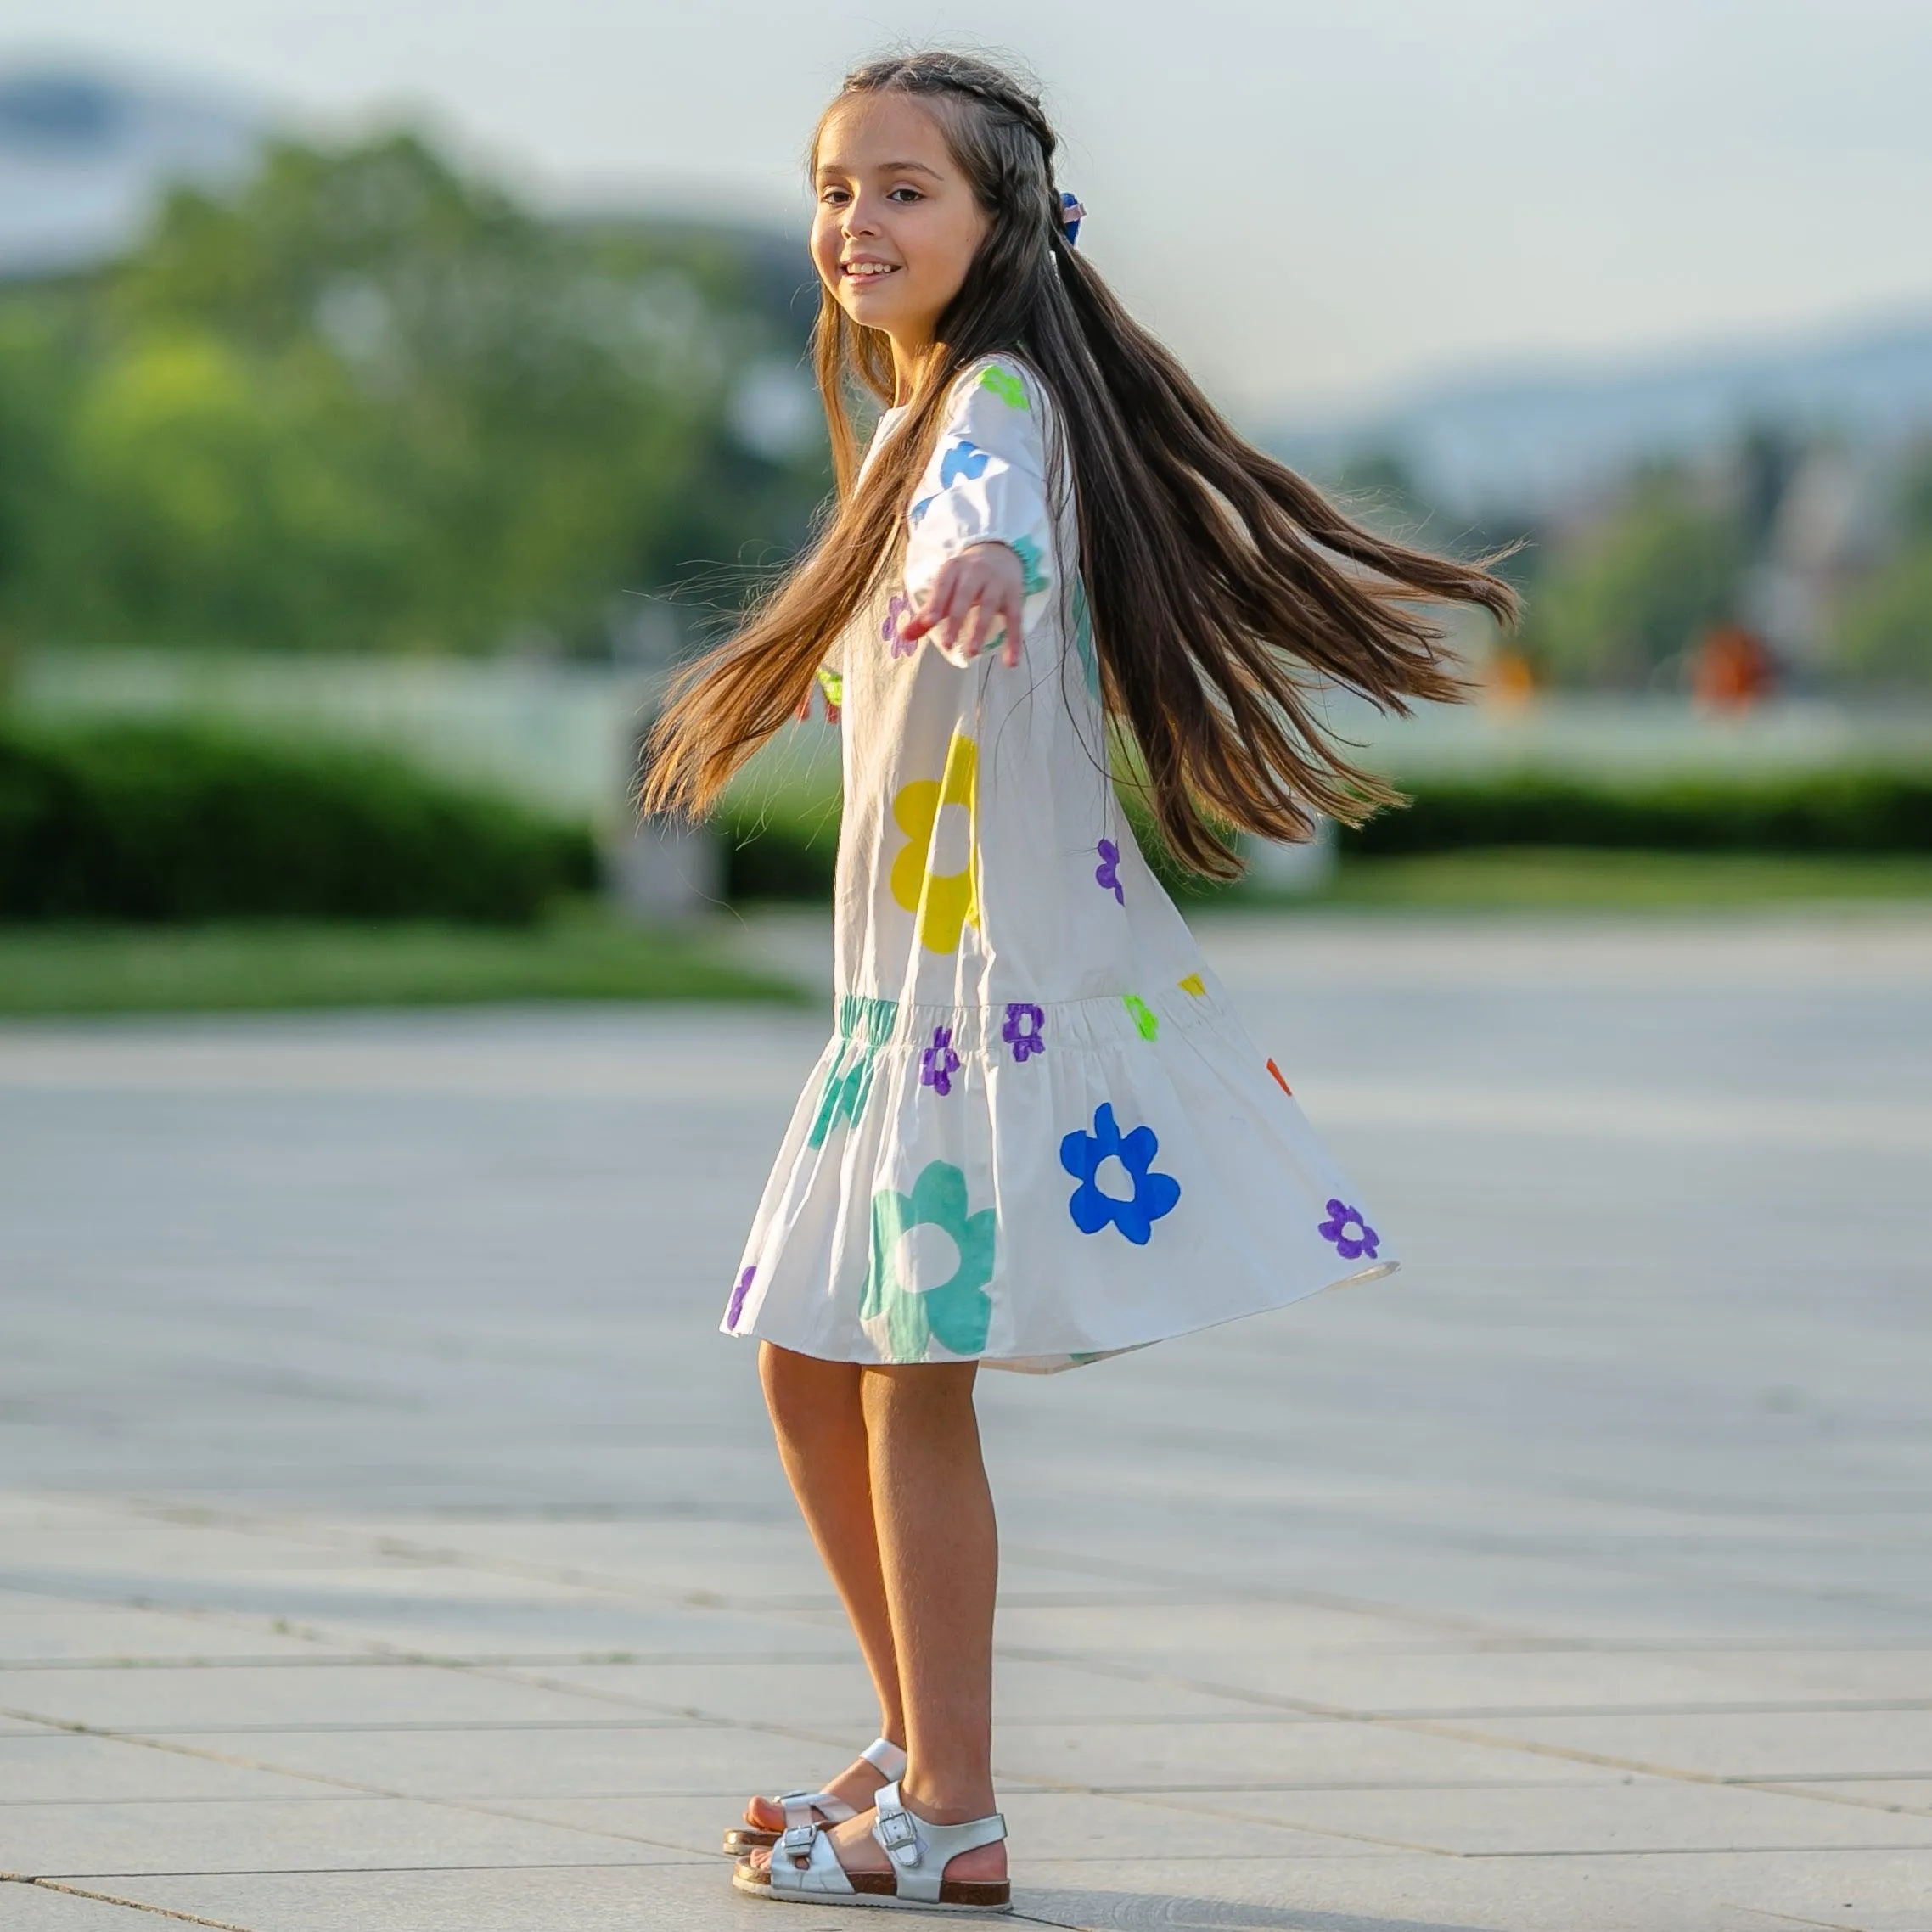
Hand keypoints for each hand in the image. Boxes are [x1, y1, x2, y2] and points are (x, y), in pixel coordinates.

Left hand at [901, 543, 1025, 667]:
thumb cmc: (966, 576)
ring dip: (980, 629)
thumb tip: (904, 637)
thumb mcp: (946, 588)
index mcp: (954, 569)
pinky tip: (1011, 661)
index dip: (936, 603)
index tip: (929, 622)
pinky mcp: (1015, 595)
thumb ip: (927, 614)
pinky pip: (1015, 619)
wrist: (999, 551)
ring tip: (972, 652)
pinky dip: (1014, 641)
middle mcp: (976, 572)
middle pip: (965, 595)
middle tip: (947, 645)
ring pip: (989, 605)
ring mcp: (997, 583)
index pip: (944, 586)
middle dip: (956, 620)